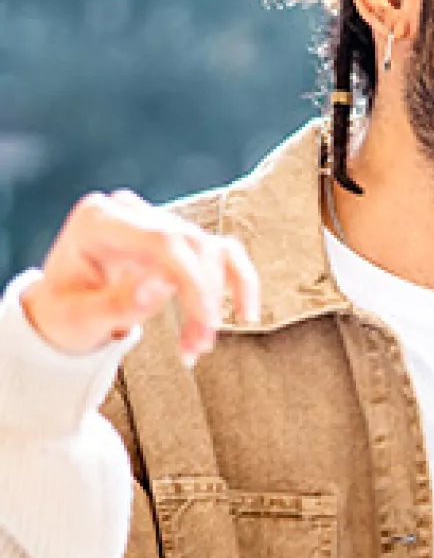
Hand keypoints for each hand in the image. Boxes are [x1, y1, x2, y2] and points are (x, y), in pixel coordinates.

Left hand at [21, 191, 259, 362]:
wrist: (64, 312)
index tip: (206, 322)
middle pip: (191, 244)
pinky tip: (246, 314)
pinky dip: (239, 283)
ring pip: (211, 251)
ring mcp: (158, 222)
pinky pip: (223, 253)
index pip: (162, 240)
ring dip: (219, 299)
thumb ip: (118, 302)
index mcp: (98, 221)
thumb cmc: (65, 314)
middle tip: (200, 345)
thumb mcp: (78, 318)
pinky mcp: (180, 238)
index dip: (193, 280)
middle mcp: (130, 213)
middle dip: (205, 298)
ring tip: (201, 343)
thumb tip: (163, 285)